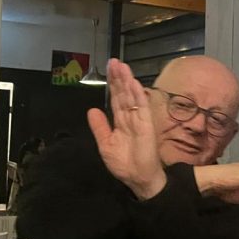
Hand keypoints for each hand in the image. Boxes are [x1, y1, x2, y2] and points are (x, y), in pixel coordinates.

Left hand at [87, 58, 165, 199]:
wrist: (138, 178)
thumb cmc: (124, 163)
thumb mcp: (105, 144)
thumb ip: (100, 127)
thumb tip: (92, 110)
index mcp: (121, 121)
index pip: (116, 98)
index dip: (113, 84)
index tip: (110, 69)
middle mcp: (130, 117)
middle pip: (124, 93)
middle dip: (119, 77)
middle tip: (114, 61)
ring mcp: (139, 119)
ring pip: (132, 97)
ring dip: (127, 81)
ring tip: (122, 66)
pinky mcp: (146, 125)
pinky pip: (142, 107)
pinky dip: (138, 95)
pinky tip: (134, 83)